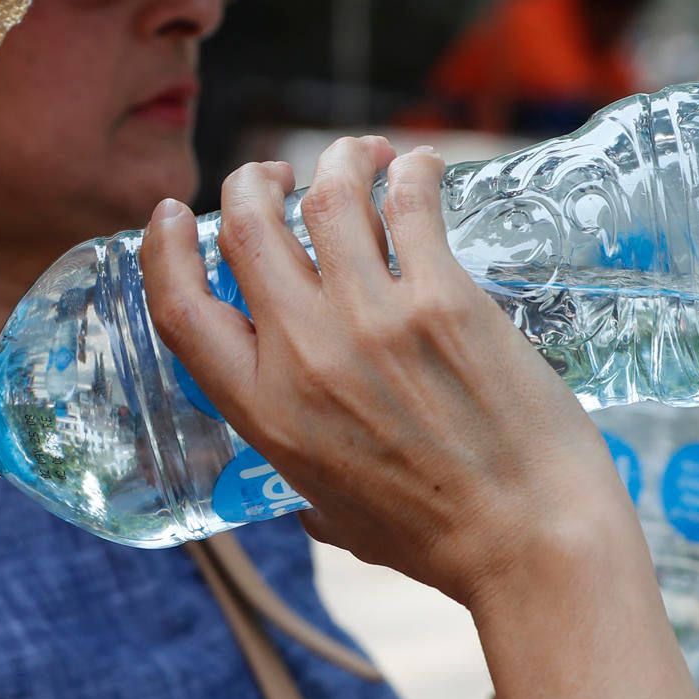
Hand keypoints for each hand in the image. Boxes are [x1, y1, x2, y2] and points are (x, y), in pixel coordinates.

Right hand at [141, 140, 642, 607]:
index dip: (166, 249)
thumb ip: (308, 492)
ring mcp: (372, 321)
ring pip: (327, 197)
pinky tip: (421, 167)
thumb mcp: (337, 520)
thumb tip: (308, 502)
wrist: (532, 542)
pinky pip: (410, 204)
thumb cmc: (440, 541)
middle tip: (276, 178)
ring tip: (360, 156)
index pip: (180, 309)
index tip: (176, 215)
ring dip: (338, 160)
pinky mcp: (443, 300)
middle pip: (249, 229)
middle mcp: (303, 356)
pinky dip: (411, 171)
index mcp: (264, 412)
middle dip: (254, 184)